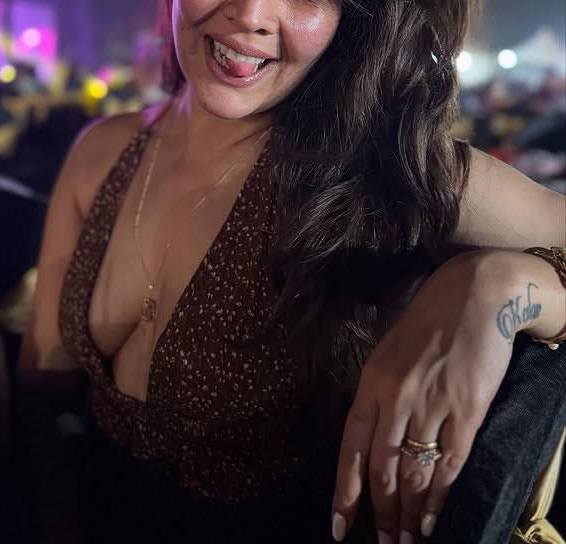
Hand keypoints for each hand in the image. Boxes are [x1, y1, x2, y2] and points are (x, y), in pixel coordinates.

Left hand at [331, 251, 515, 542]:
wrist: (475, 294)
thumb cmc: (429, 320)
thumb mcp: (389, 351)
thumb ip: (380, 393)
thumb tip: (375, 438)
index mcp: (372, 381)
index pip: (349, 447)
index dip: (344, 492)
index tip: (339, 527)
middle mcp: (397, 397)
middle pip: (382, 470)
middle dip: (382, 514)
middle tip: (383, 543)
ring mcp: (432, 405)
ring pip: (415, 474)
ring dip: (410, 514)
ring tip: (407, 542)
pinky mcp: (467, 411)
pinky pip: (450, 465)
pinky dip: (441, 498)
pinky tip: (435, 519)